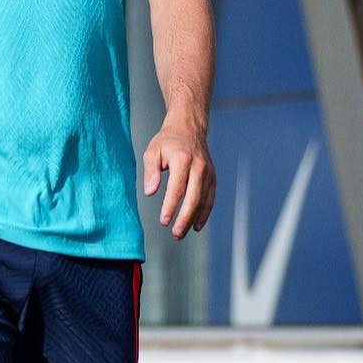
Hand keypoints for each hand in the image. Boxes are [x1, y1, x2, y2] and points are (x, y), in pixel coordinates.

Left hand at [143, 116, 215, 238]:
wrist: (189, 129)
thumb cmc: (168, 141)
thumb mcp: (152, 152)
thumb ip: (150, 172)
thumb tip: (150, 192)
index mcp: (183, 159)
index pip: (177, 188)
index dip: (170, 206)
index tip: (164, 220)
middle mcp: (199, 166)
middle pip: (194, 197)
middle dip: (184, 218)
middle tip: (175, 233)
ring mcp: (208, 172)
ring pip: (204, 200)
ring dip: (193, 218)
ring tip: (182, 233)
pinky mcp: (212, 177)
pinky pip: (210, 198)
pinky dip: (205, 213)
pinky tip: (196, 225)